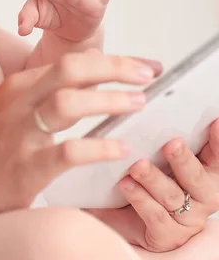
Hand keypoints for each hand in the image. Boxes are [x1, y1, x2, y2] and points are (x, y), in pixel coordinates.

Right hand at [0, 49, 154, 221]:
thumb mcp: (9, 106)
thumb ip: (42, 91)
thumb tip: (86, 79)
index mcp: (20, 84)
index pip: (70, 62)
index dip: (110, 61)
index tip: (139, 65)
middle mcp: (21, 101)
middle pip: (71, 69)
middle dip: (113, 67)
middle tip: (145, 74)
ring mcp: (22, 132)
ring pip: (70, 102)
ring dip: (109, 100)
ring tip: (138, 102)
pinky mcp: (27, 166)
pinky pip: (69, 151)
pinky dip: (99, 148)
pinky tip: (120, 149)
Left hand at [90, 120, 218, 251]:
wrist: (120, 214)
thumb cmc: (144, 175)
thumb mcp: (155, 152)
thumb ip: (163, 132)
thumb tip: (154, 95)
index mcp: (205, 171)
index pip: (216, 154)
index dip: (218, 140)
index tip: (214, 121)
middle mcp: (201, 196)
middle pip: (197, 177)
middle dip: (183, 160)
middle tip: (171, 143)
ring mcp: (186, 218)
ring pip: (172, 196)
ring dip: (154, 178)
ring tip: (137, 165)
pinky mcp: (166, 234)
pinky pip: (155, 216)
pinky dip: (139, 198)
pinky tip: (126, 184)